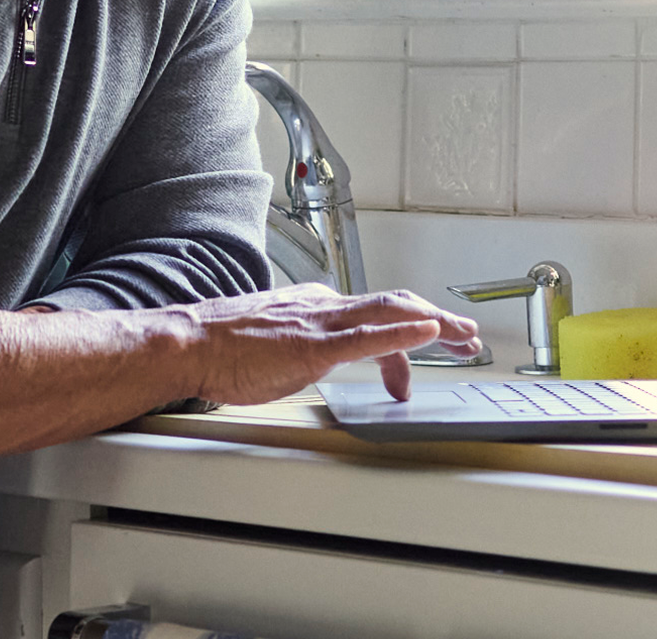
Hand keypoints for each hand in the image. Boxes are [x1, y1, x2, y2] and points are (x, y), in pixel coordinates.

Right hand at [184, 284, 479, 403]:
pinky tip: (428, 332)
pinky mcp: (311, 347)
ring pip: (391, 315)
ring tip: (463, 335)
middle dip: (437, 319)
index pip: (374, 311)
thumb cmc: (221, 346)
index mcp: (315, 305)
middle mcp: (323, 307)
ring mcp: (319, 324)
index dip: (410, 326)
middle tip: (467, 335)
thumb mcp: (272, 338)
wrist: (189, 343)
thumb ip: (299, 340)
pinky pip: (367, 337)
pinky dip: (403, 333)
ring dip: (435, 324)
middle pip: (395, 305)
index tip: (429, 342)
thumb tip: (313, 352)